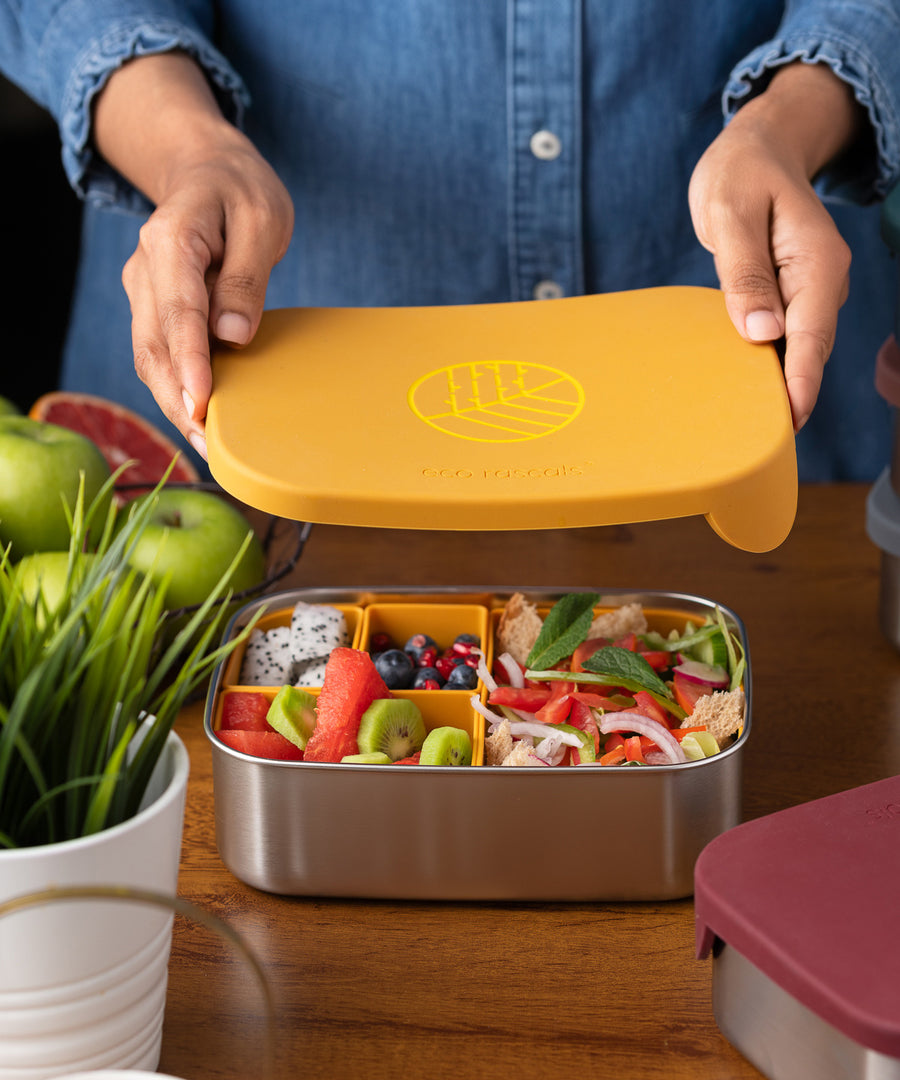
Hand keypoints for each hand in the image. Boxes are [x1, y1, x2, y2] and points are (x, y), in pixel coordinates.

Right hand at [122, 134, 293, 456]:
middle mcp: (145, 267)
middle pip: (154, 345)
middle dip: (179, 398)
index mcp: (171, 239)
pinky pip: (159, 354)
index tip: (202, 402)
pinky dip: (176, 389)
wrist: (208, 172)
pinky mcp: (153, 307)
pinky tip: (199, 419)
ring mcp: (144, 289)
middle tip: (209, 443)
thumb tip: (233, 337)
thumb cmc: (242, 193)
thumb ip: (247, 278)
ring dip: (174, 403)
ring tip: (207, 444)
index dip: (190, 362)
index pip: (179, 311)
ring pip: (150, 357)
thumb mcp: (262, 220)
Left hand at [688, 62, 861, 430]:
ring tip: (749, 427)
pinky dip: (767, 362)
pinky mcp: (790, 294)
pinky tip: (745, 387)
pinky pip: (783, 336)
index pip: (811, 336)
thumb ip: (744, 273)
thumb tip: (761, 333)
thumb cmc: (740, 173)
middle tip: (760, 444)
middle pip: (808, 351)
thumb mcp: (731, 213)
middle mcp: (822, 281)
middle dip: (789, 395)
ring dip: (776, 383)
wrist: (758, 148)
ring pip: (797, 348)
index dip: (800, 383)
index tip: (788, 423)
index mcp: (817, 262)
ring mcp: (809, 290)